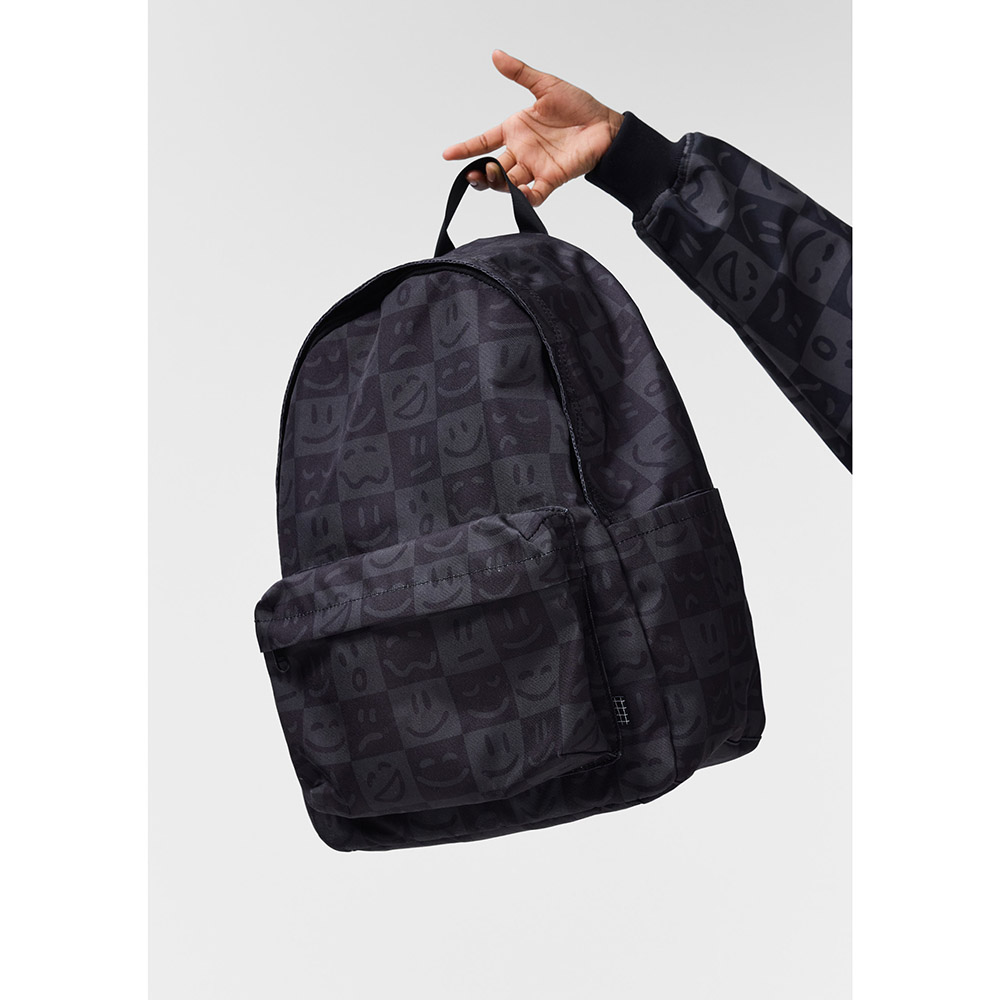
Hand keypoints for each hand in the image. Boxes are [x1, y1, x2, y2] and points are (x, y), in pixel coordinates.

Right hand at [441, 50, 623, 207]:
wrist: (605, 125)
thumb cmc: (578, 106)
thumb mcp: (546, 85)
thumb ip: (520, 73)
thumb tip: (496, 55)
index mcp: (516, 130)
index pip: (484, 141)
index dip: (466, 149)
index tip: (447, 155)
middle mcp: (522, 151)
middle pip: (493, 168)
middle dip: (480, 173)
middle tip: (473, 173)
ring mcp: (536, 167)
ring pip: (509, 183)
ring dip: (497, 183)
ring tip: (491, 175)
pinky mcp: (552, 179)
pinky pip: (535, 194)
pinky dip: (526, 198)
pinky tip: (518, 194)